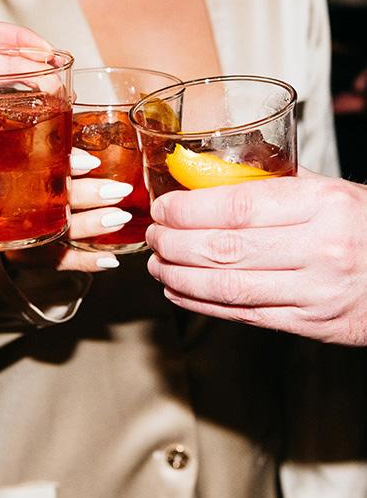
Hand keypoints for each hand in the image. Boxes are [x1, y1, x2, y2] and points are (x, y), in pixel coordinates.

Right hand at [5, 148, 133, 271]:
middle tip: (117, 190)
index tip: (90, 163)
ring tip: (119, 218)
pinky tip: (110, 259)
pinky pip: (60, 261)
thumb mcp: (29, 159)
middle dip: (88, 195)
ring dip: (91, 225)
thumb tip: (76, 144)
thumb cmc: (16, 179)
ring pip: (59, 232)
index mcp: (14, 179)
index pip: (39, 170)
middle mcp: (16, 208)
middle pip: (53, 202)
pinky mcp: (31, 257)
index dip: (67, 166)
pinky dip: (86, 261)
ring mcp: (23, 235)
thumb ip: (50, 148)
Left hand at [145, 169, 366, 345]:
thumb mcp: (331, 190)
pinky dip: (203, 303)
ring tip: (157, 264)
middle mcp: (319, 249)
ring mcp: (315, 292)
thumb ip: (274, 182)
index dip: (189, 210)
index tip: (163, 208)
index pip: (237, 207)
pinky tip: (179, 290)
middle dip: (174, 243)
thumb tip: (212, 172)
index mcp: (322, 204)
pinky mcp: (311, 324)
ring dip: (180, 276)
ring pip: (228, 286)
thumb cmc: (365, 226)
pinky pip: (244, 314)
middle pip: (224, 248)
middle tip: (152, 236)